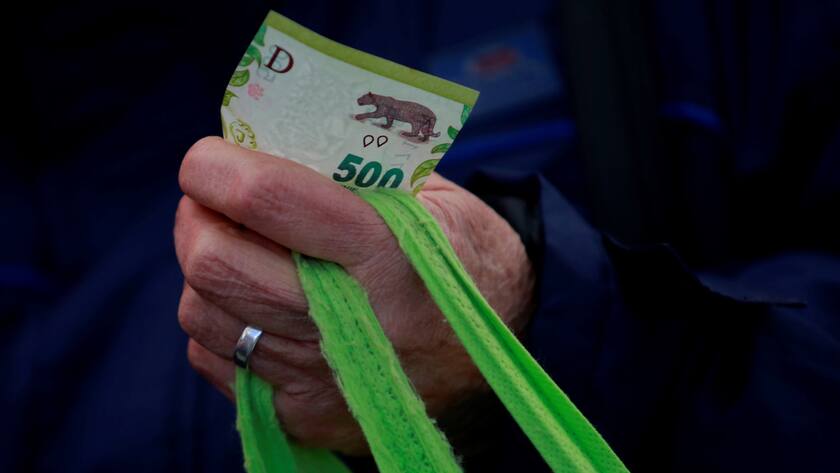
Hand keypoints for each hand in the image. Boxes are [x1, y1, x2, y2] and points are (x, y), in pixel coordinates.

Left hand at [174, 136, 534, 453]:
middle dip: (194, 219)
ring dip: (205, 271)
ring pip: (204, 315)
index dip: (214, 168)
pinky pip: (217, 361)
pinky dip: (221, 322)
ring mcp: (323, 379)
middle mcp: (350, 323)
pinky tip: (256, 304)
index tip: (208, 159)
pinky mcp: (303, 416)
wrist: (491, 355)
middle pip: (216, 265)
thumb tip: (257, 146)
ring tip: (237, 250)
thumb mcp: (431, 196)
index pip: (266, 199)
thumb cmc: (460, 257)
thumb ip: (352, 172)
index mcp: (387, 253)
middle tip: (210, 202)